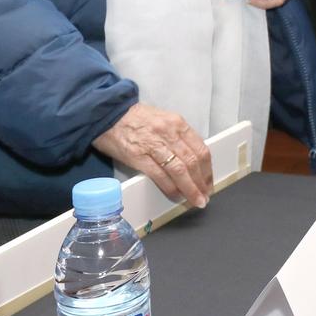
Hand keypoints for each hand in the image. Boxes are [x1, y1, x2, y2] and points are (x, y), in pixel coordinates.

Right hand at [92, 103, 213, 206]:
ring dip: (190, 189)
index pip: (200, 149)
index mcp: (177, 123)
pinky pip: (160, 176)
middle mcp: (168, 133)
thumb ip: (177, 137)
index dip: (208, 169)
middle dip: (202, 182)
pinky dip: (171, 189)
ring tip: (196, 200)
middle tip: (205, 196)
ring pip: (180, 171)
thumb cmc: (135, 118)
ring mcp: (153, 145)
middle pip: (193, 162)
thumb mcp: (162, 120)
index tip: (209, 182)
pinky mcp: (138, 157)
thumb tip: (191, 159)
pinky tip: (176, 196)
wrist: (107, 114)